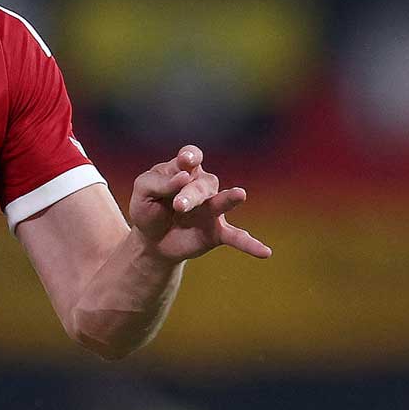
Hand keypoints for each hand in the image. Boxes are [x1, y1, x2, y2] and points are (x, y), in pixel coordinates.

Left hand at [129, 145, 271, 262]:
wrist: (151, 241)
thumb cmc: (148, 209)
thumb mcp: (143, 191)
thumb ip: (159, 182)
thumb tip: (183, 177)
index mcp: (183, 171)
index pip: (191, 157)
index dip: (191, 157)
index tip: (186, 161)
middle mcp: (203, 187)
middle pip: (202, 183)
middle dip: (191, 194)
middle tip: (179, 206)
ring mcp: (213, 210)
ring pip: (222, 202)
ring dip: (228, 199)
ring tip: (240, 194)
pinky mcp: (217, 232)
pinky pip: (237, 237)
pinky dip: (250, 244)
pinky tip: (265, 252)